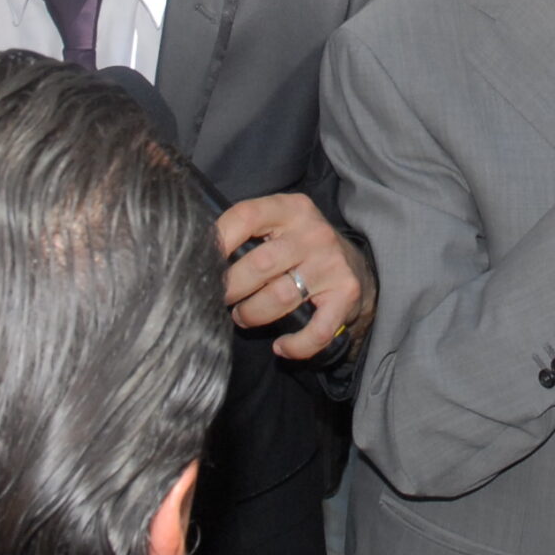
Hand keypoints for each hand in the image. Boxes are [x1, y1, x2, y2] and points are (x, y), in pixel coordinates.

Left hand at [216, 194, 367, 361]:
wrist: (355, 266)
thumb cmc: (300, 248)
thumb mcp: (278, 225)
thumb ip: (246, 232)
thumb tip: (199, 254)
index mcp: (291, 208)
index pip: (247, 215)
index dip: (219, 239)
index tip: (201, 262)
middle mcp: (314, 233)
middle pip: (259, 264)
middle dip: (231, 288)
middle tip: (222, 298)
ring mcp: (331, 264)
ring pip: (280, 297)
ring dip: (253, 314)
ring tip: (243, 316)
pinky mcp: (345, 295)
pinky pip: (316, 330)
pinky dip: (295, 345)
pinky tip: (282, 346)